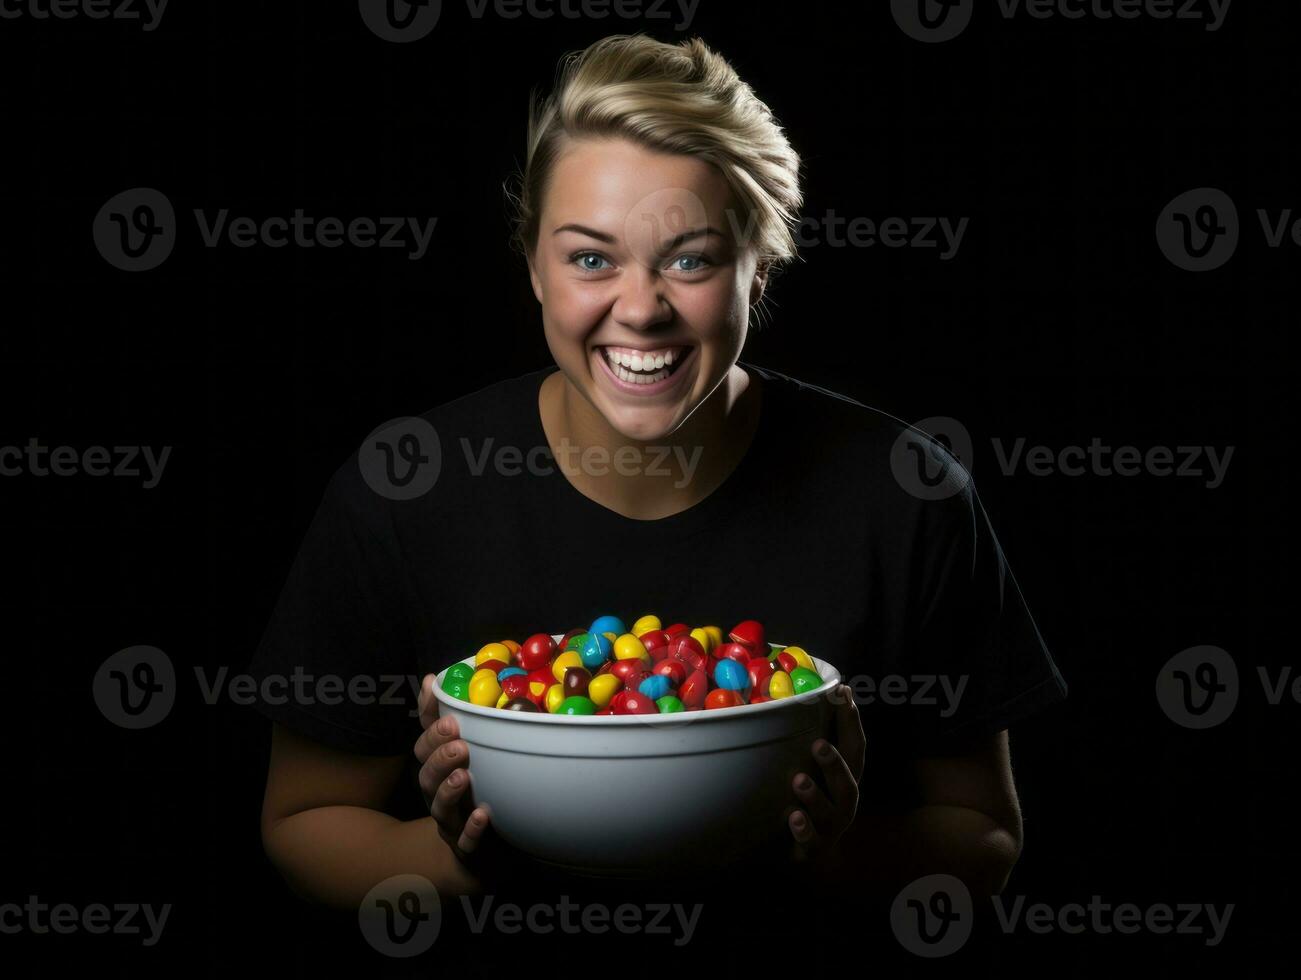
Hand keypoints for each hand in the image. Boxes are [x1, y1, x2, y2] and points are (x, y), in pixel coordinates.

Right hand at [414, 673, 498, 873]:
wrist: (484, 848)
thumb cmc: (475, 789)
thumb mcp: (464, 749)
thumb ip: (449, 716)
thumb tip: (431, 678)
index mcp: (438, 767)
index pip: (425, 744)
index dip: (432, 727)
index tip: (449, 713)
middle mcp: (437, 793)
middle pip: (426, 774)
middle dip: (439, 756)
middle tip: (458, 741)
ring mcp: (450, 821)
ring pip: (439, 807)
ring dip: (449, 790)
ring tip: (464, 775)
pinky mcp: (465, 848)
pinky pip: (464, 842)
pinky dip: (471, 830)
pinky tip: (483, 815)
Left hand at [788, 684, 865, 863]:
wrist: (797, 854)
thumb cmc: (803, 800)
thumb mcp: (809, 769)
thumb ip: (811, 740)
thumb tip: (802, 695)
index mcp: (844, 779)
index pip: (854, 748)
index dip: (851, 721)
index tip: (843, 693)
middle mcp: (843, 803)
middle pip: (848, 783)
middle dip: (836, 763)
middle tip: (818, 745)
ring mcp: (830, 828)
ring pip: (832, 813)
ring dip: (816, 795)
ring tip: (798, 781)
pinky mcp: (811, 849)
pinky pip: (811, 842)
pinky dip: (804, 830)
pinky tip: (794, 818)